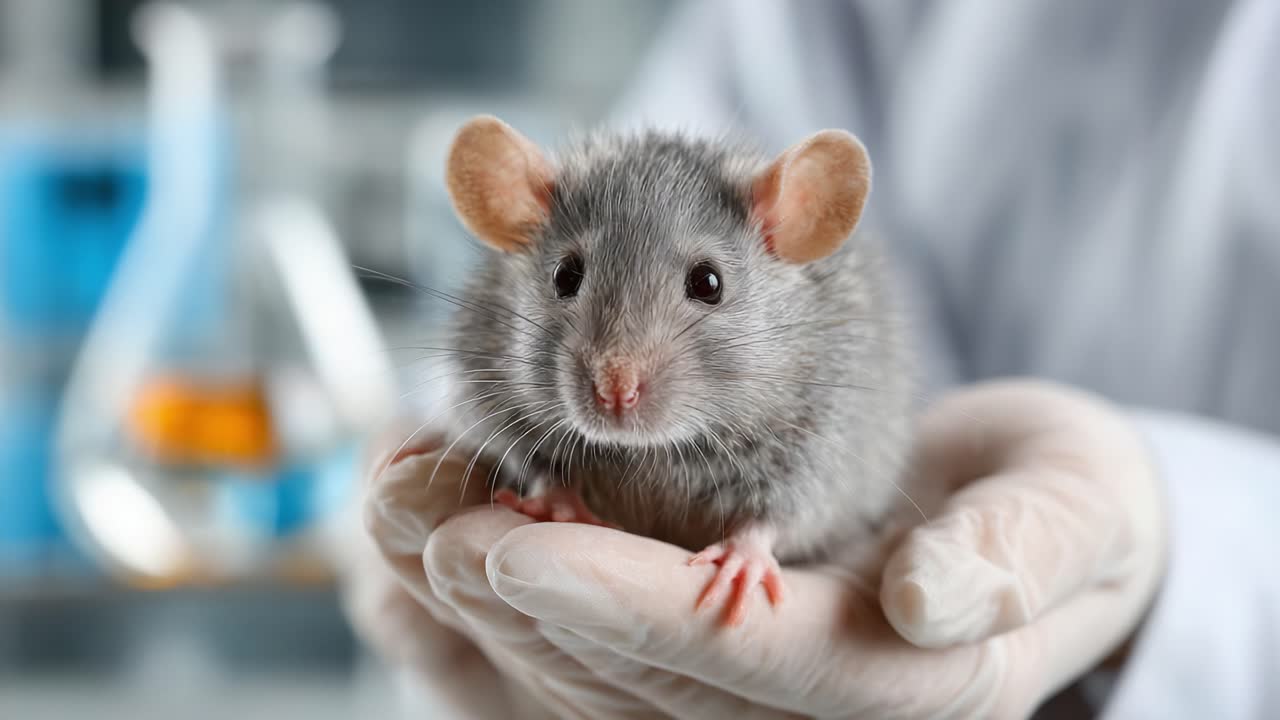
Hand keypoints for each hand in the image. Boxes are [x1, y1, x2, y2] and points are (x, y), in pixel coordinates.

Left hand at [345, 380, 1166, 718]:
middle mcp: (811, 708)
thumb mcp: (1073, 509)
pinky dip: (508, 604)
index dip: (612, 602)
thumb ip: (1023, 547)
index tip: (504, 541)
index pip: (734, 652)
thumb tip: (931, 596)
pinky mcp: (710, 665)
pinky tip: (444, 545)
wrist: (1036, 524)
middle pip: (636, 676)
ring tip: (406, 515)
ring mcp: (755, 696)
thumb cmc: (1060, 506)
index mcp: (906, 680)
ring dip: (489, 602)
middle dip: (517, 599)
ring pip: (592, 678)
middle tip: (416, 514)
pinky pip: (590, 659)